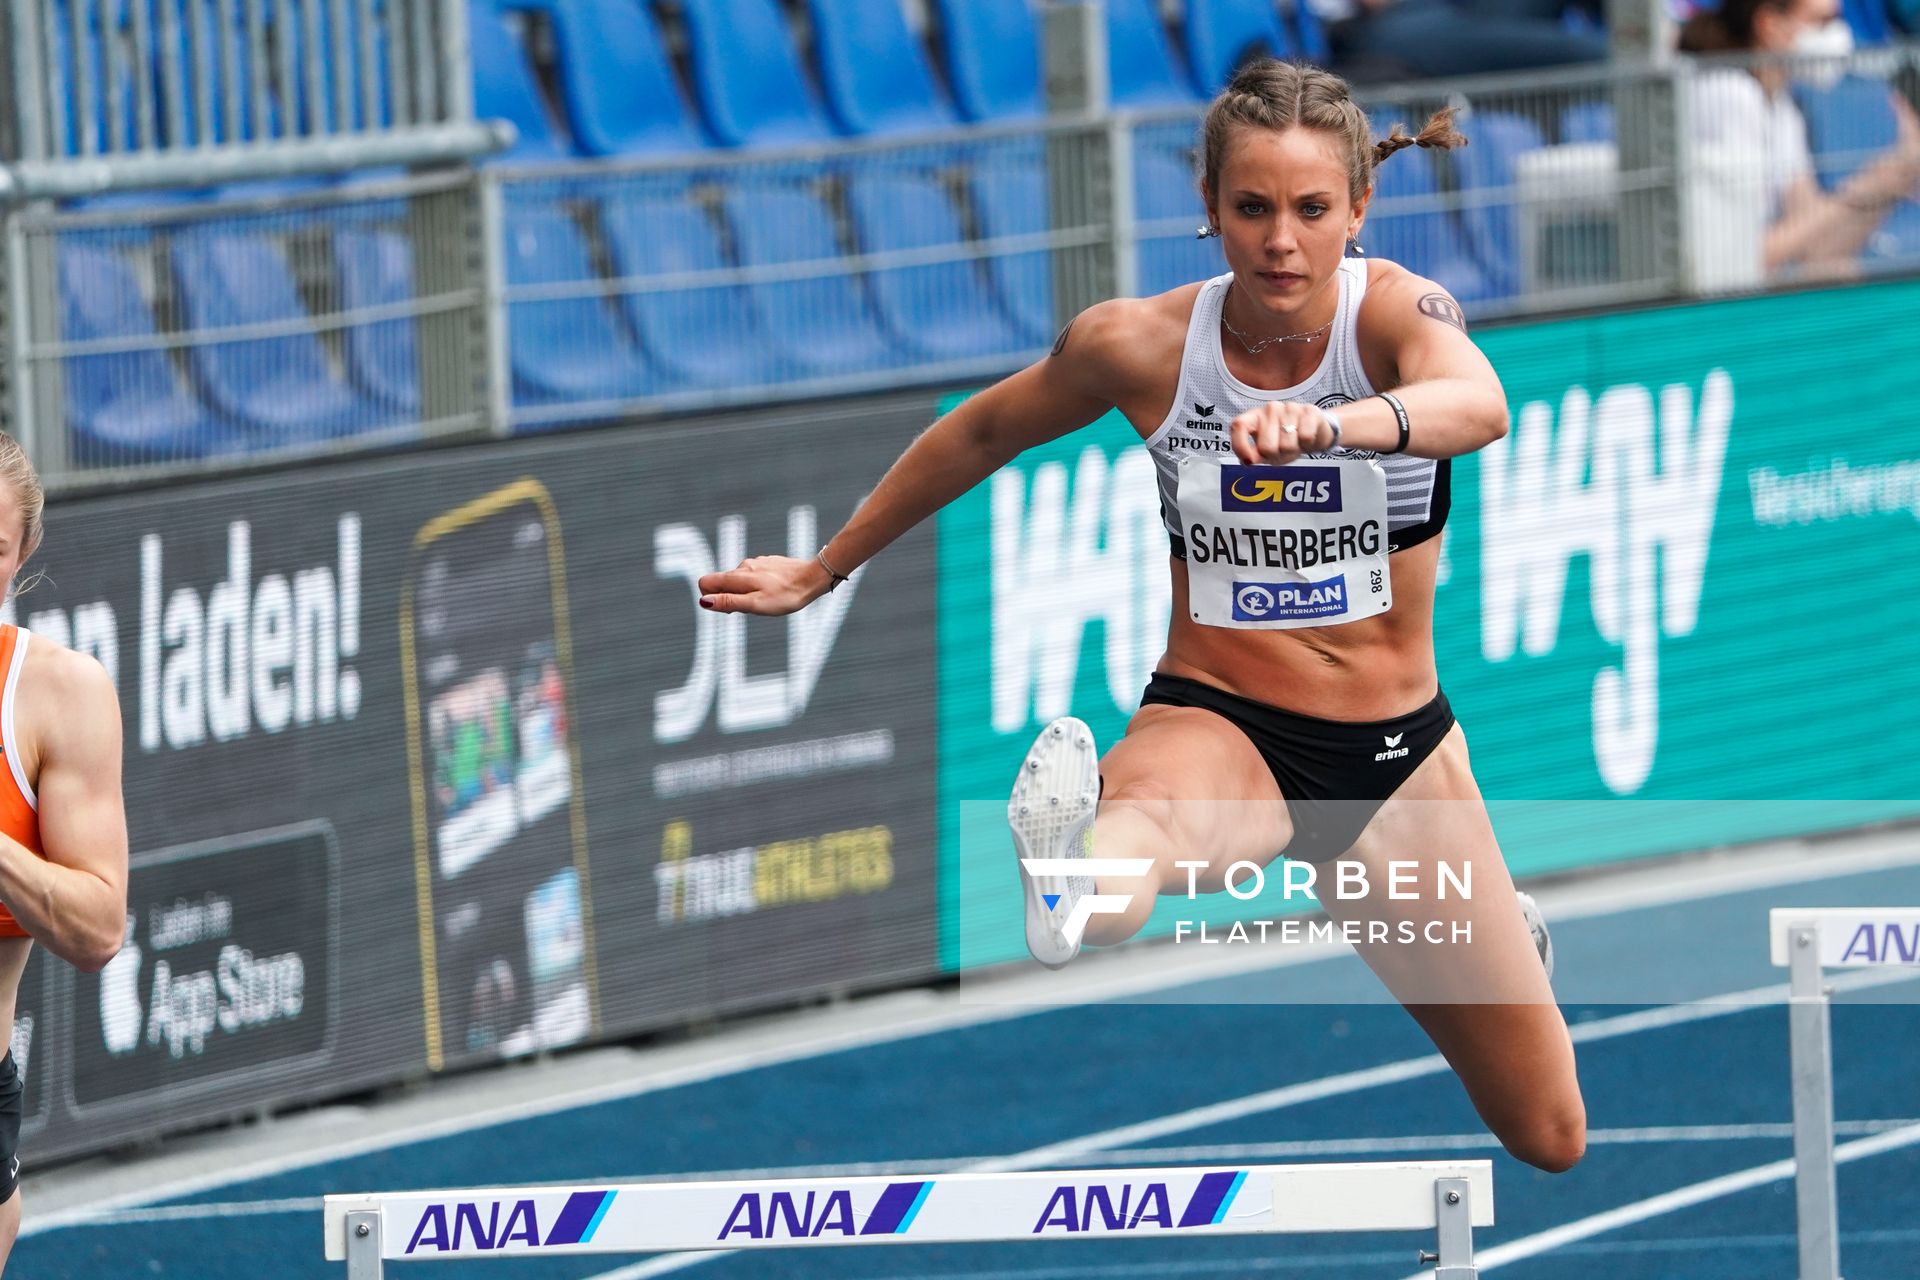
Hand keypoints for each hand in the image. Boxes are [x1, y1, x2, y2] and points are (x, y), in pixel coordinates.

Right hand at [697, 555, 831, 614]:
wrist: (814, 578)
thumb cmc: (786, 595)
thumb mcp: (755, 604)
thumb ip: (729, 602)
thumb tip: (704, 602)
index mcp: (737, 576)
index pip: (705, 582)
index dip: (711, 599)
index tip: (731, 609)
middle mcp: (743, 566)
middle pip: (721, 582)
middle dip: (728, 598)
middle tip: (752, 608)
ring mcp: (756, 563)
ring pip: (738, 579)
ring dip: (744, 592)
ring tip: (767, 601)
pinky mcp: (768, 563)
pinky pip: (753, 575)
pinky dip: (757, 586)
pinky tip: (775, 592)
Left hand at [1230, 402, 1336, 465]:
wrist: (1314, 432)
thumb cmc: (1285, 442)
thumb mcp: (1265, 451)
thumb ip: (1253, 455)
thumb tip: (1248, 460)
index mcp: (1255, 417)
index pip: (1239, 426)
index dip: (1240, 445)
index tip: (1248, 461)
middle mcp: (1270, 409)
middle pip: (1266, 447)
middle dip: (1275, 455)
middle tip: (1281, 450)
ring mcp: (1290, 407)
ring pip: (1287, 445)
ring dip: (1292, 451)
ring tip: (1294, 443)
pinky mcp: (1310, 411)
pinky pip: (1305, 437)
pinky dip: (1307, 444)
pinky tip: (1306, 438)